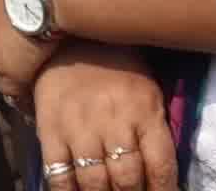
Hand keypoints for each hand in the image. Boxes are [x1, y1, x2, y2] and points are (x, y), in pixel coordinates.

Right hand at [33, 43, 175, 190]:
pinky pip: (59, 177)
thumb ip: (155, 131)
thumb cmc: (118, 69)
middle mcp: (114, 120)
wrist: (69, 40)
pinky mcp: (51, 133)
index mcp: (145, 110)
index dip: (164, 190)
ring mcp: (80, 128)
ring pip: (95, 183)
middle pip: (127, 179)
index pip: (161, 164)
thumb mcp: (149, 92)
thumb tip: (160, 175)